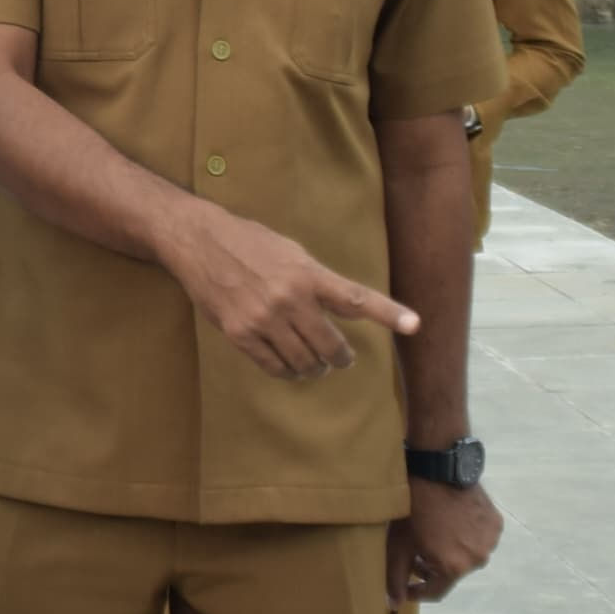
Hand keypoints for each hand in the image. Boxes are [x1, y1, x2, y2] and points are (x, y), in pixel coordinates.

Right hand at [170, 203, 418, 378]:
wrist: (200, 242)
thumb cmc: (250, 242)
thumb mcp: (292, 251)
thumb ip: (317, 280)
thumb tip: (344, 307)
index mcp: (308, 274)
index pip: (356, 298)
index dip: (388, 313)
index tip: (415, 325)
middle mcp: (290, 299)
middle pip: (330, 344)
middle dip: (340, 357)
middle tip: (342, 359)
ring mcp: (264, 320)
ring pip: (303, 361)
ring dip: (315, 368)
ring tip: (316, 367)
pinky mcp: (240, 334)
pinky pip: (273, 366)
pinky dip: (288, 371)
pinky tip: (291, 367)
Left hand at [390, 478, 501, 605]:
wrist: (439, 468)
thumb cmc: (414, 508)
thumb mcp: (398, 544)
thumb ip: (395, 578)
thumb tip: (394, 605)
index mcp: (454, 568)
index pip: (435, 592)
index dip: (416, 592)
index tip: (404, 587)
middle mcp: (477, 559)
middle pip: (451, 574)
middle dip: (432, 569)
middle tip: (415, 557)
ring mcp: (490, 541)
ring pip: (466, 557)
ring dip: (451, 553)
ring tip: (434, 538)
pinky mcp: (496, 523)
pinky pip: (479, 539)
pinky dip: (465, 538)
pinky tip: (451, 524)